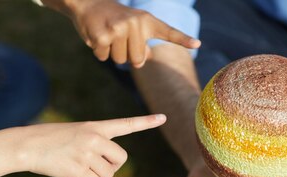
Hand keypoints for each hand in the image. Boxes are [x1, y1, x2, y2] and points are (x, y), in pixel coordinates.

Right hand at [9, 114, 165, 176]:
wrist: (25, 144)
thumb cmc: (50, 140)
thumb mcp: (76, 133)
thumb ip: (96, 144)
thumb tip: (109, 170)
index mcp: (96, 126)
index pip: (126, 124)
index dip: (146, 123)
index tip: (164, 118)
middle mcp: (95, 138)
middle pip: (121, 160)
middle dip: (110, 167)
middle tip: (92, 164)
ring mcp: (87, 153)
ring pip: (108, 175)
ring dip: (96, 176)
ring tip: (76, 165)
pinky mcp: (79, 168)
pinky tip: (72, 174)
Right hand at [65, 0, 199, 65]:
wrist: (88, 3)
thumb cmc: (115, 20)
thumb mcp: (134, 29)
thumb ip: (142, 44)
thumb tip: (144, 59)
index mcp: (147, 21)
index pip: (168, 32)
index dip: (183, 39)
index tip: (197, 44)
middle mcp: (135, 23)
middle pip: (138, 61)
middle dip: (127, 55)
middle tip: (118, 37)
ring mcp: (119, 28)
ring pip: (120, 60)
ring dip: (111, 52)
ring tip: (108, 34)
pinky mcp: (102, 36)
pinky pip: (104, 57)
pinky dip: (99, 51)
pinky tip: (97, 35)